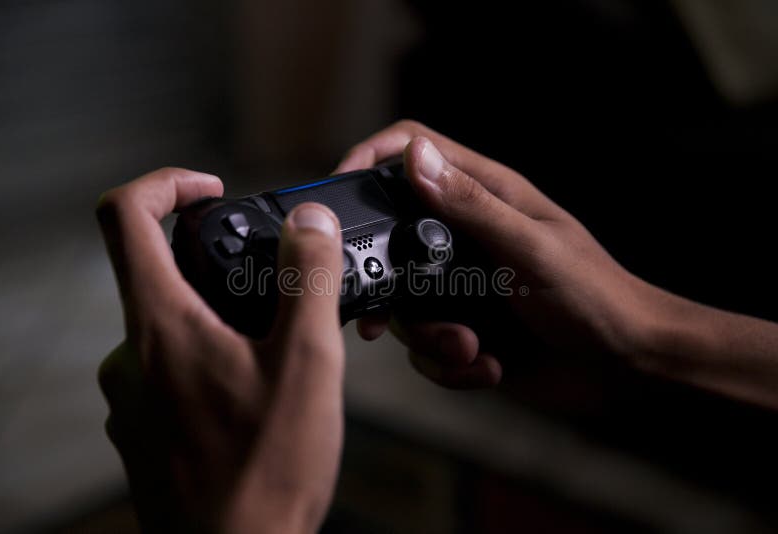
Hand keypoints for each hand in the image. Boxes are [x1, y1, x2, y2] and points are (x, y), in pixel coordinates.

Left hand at [96, 168, 344, 532]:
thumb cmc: (266, 473)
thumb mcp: (308, 363)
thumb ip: (309, 280)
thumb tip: (310, 223)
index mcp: (158, 327)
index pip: (124, 216)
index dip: (167, 183)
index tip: (211, 190)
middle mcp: (129, 357)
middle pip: (158, 272)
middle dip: (222, 269)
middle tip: (278, 299)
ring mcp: (130, 398)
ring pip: (172, 326)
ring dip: (223, 323)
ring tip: (278, 359)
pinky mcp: (142, 429)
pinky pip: (171, 370)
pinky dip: (211, 362)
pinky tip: (256, 399)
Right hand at [336, 121, 651, 387]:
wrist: (624, 367)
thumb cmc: (595, 296)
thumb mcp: (530, 248)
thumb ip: (471, 206)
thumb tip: (416, 157)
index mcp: (485, 198)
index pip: (412, 152)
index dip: (368, 158)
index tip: (336, 192)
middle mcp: (464, 237)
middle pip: (388, 236)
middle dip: (383, 281)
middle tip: (380, 314)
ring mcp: (460, 284)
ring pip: (401, 301)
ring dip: (427, 336)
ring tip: (470, 349)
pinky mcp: (463, 327)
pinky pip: (424, 345)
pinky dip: (447, 364)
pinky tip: (486, 366)